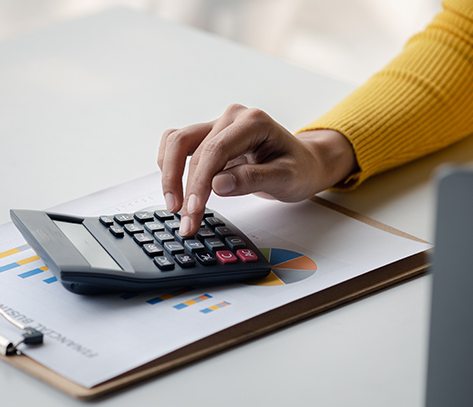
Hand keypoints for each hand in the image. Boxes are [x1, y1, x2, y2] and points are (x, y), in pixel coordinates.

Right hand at [157, 104, 356, 236]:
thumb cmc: (298, 169)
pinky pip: (176, 143)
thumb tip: (218, 185)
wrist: (303, 163)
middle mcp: (231, 118)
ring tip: (174, 206)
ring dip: (170, 175)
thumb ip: (253, 179)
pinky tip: (174, 188)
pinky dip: (169, 164)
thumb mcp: (286, 178)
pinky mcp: (207, 136)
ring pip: (177, 142)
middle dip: (186, 189)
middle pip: (193, 150)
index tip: (193, 209)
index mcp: (253, 122)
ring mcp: (217, 124)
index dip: (200, 182)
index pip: (215, 150)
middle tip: (186, 222)